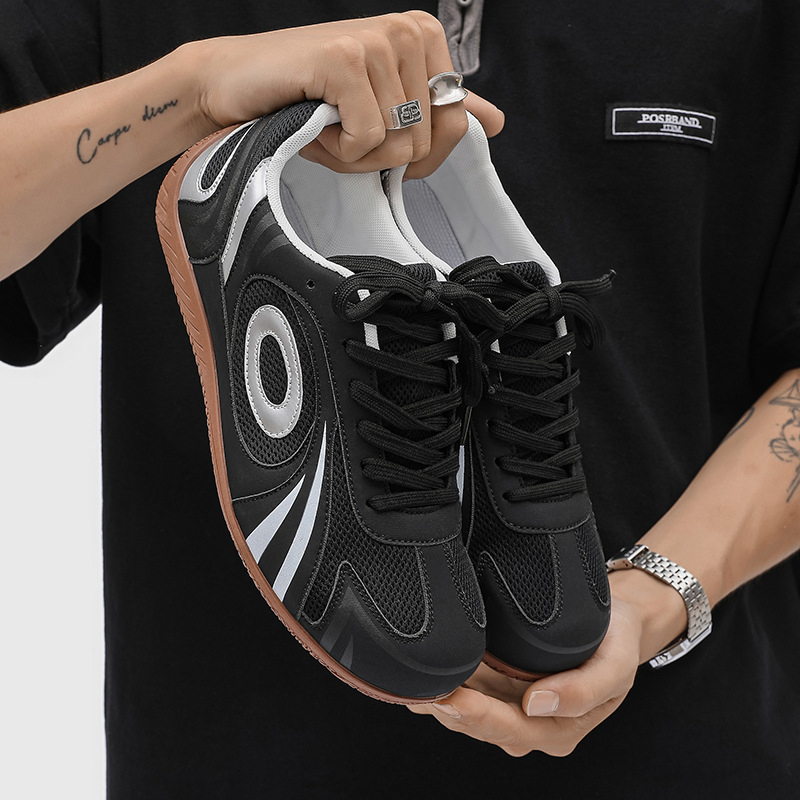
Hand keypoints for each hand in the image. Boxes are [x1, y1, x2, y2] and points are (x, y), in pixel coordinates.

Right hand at [187, 12, 503, 177]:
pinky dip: (337, 149)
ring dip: (354, 154)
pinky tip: (314, 120)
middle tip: (341, 126)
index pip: (454, 127)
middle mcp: (409, 32)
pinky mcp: (347, 59)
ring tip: (325, 121)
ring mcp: (378, 41)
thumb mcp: (383, 111)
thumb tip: (496, 120)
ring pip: (398, 146)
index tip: (370, 129)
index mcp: (425, 40)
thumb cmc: (309, 104)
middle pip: (426, 143)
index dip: (412, 153)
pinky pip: (368, 140)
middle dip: (379, 156)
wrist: (236, 87)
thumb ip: (438, 112)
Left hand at [408, 572, 686, 755]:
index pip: (509, 729)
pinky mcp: (500, 687)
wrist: (617, 619)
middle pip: (479, 725)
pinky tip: (420, 676)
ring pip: (467, 710)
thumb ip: (584, 690)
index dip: (476, 717)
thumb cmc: (616, 640)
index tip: (448, 698)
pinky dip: (445, 683)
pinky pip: (467, 690)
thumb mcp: (616, 664)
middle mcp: (530, 725)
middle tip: (415, 687)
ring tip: (410, 680)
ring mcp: (512, 707)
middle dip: (446, 708)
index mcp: (559, 730)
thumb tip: (536, 705)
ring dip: (439, 696)